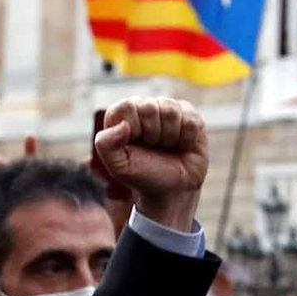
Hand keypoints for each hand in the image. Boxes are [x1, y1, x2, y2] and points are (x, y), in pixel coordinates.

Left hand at [94, 97, 207, 231]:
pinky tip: (181, 145)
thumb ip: (106, 144)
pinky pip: (191, 120)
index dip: (134, 128)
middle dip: (152, 135)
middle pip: (150, 107)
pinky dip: (186, 139)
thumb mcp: (118, 166)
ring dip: (169, 137)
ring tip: (166, 147)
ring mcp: (168, 109)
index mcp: (122, 116)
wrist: (172, 189)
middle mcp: (144, 107)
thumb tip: (122, 125)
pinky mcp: (190, 115)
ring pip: (171, 112)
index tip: (135, 145)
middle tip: (153, 148)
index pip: (127, 106)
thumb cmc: (142, 175)